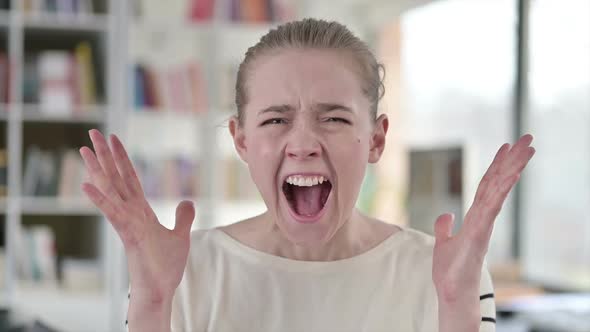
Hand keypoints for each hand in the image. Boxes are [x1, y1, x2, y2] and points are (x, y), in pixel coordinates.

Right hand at [80, 129, 194, 302]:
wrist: (160, 289)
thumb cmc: (166, 266)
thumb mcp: (181, 235)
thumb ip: (183, 217)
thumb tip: (187, 201)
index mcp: (141, 211)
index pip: (130, 178)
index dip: (123, 158)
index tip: (114, 139)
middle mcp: (130, 213)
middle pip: (116, 178)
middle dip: (105, 155)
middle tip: (93, 132)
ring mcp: (126, 222)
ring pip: (110, 190)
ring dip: (97, 169)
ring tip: (84, 148)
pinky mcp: (127, 234)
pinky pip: (112, 213)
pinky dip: (100, 199)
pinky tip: (86, 184)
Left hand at [431, 134, 534, 328]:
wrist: (451, 291)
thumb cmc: (450, 270)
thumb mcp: (443, 242)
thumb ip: (445, 227)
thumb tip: (447, 214)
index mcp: (476, 216)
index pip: (487, 185)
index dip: (496, 166)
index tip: (506, 147)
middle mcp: (483, 216)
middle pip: (498, 182)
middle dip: (512, 160)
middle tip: (527, 139)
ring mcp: (484, 223)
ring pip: (499, 189)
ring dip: (512, 167)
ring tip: (526, 148)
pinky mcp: (480, 232)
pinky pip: (492, 206)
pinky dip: (501, 189)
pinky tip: (511, 173)